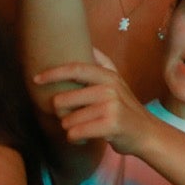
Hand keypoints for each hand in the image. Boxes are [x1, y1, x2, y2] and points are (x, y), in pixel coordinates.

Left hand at [33, 52, 156, 154]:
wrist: (148, 134)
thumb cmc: (126, 110)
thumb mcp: (118, 83)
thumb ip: (104, 64)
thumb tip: (89, 44)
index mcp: (108, 77)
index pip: (75, 69)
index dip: (53, 73)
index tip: (36, 79)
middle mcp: (110, 89)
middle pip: (61, 100)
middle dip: (62, 114)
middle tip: (76, 118)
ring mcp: (111, 106)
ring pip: (66, 121)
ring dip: (71, 129)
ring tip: (86, 128)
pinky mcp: (111, 124)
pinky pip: (74, 133)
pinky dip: (76, 139)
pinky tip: (87, 138)